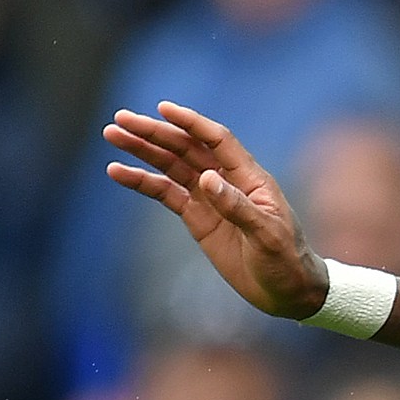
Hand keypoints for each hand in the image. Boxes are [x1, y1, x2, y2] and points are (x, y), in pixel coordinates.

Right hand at [101, 103, 328, 318]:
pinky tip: (118, 172)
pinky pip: (165, 193)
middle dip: (155, 132)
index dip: (191, 123)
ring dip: (143, 150)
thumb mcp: (267, 235)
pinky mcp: (197, 217)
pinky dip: (142, 182)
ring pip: (171, 166)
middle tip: (121, 119)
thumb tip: (208, 179)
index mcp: (251, 178)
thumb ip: (238, 207)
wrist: (288, 290)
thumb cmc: (287, 259)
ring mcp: (210, 197)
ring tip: (112, 135)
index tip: (163, 109)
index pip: (217, 140)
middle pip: (186, 148)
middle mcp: (227, 181)